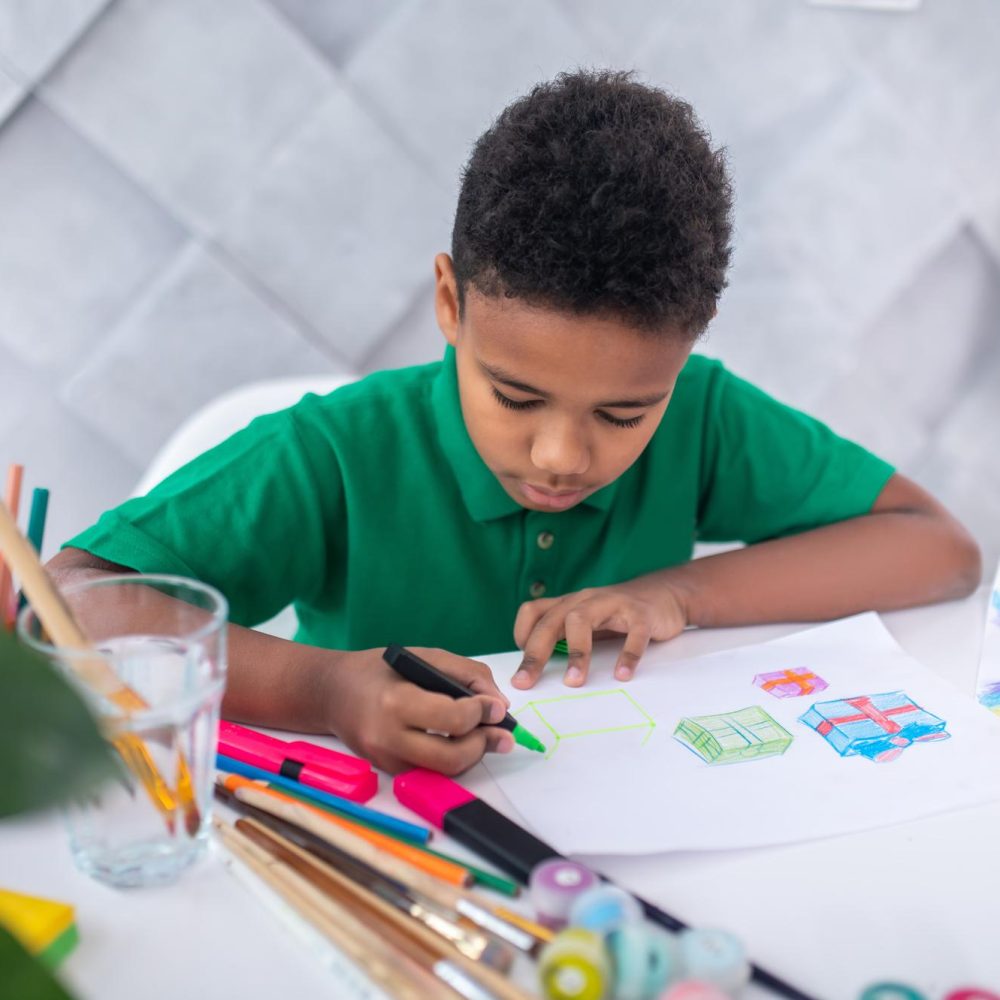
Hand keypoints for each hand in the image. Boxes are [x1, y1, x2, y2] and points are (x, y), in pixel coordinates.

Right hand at [328, 647, 512, 773]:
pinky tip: (455, 741)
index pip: (452, 719)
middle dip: (482, 745)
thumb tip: (499, 705)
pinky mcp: (386, 771)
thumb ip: (467, 673)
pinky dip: (449, 759)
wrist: (331, 692)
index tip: (495, 707)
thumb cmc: (379, 669)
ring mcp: (384, 760)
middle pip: (451, 758)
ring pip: (443, 772)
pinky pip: (429, 772)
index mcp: (395, 701)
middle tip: (498, 732)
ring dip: (471, 755)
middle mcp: (387, 737)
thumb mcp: (424, 656)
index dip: (482, 713)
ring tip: (481, 735)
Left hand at [511, 583, 687, 688]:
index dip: (521, 635)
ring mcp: (612, 604)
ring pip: (582, 620)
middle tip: (526, 681)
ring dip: (576, 653)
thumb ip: (565, 638)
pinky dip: (627, 655)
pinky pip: (632, 633)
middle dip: (535, 653)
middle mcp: (585, 600)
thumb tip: (537, 669)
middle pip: (551, 621)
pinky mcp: (640, 614)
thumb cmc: (618, 615)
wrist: (663, 594)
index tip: (522, 665)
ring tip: (574, 681)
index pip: (533, 612)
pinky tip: (622, 675)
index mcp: (569, 604)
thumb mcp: (586, 622)